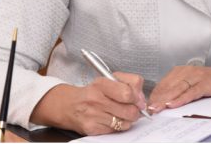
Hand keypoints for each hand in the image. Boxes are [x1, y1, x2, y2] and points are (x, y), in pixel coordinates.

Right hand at [32, 72, 146, 135]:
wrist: (69, 105)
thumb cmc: (92, 92)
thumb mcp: (108, 80)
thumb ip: (129, 83)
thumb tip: (142, 99)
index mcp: (101, 83)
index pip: (128, 92)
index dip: (138, 98)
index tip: (138, 100)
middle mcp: (96, 99)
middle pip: (130, 110)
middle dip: (135, 111)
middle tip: (132, 109)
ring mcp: (93, 115)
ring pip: (125, 122)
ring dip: (127, 120)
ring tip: (120, 114)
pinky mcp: (92, 128)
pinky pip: (116, 130)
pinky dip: (117, 126)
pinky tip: (111, 119)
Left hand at [146, 64, 210, 112]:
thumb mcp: (193, 84)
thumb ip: (180, 91)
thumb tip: (164, 104)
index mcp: (181, 71)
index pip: (163, 84)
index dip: (154, 95)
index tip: (146, 105)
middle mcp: (187, 71)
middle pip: (168, 87)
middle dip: (157, 99)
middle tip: (148, 109)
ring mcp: (197, 77)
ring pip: (177, 89)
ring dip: (165, 100)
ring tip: (157, 108)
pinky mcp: (206, 83)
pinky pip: (191, 92)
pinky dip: (181, 99)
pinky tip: (173, 105)